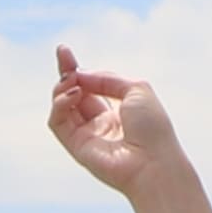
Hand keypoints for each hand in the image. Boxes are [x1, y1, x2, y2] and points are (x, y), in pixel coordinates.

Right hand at [47, 48, 190, 200]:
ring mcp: (86, 135)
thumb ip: (106, 79)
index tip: (65, 51)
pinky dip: (60, 104)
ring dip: (62, 88)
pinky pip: (58, 121)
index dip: (77, 69)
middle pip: (73, 93)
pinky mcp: (75, 146)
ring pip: (62, 106)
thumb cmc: (152, 127)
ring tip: (71, 80)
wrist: (153, 162)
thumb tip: (79, 75)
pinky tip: (73, 94)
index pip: (90, 87)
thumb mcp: (136, 89)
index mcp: (117, 111)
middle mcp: (99, 123)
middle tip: (63, 54)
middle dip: (66, 72)